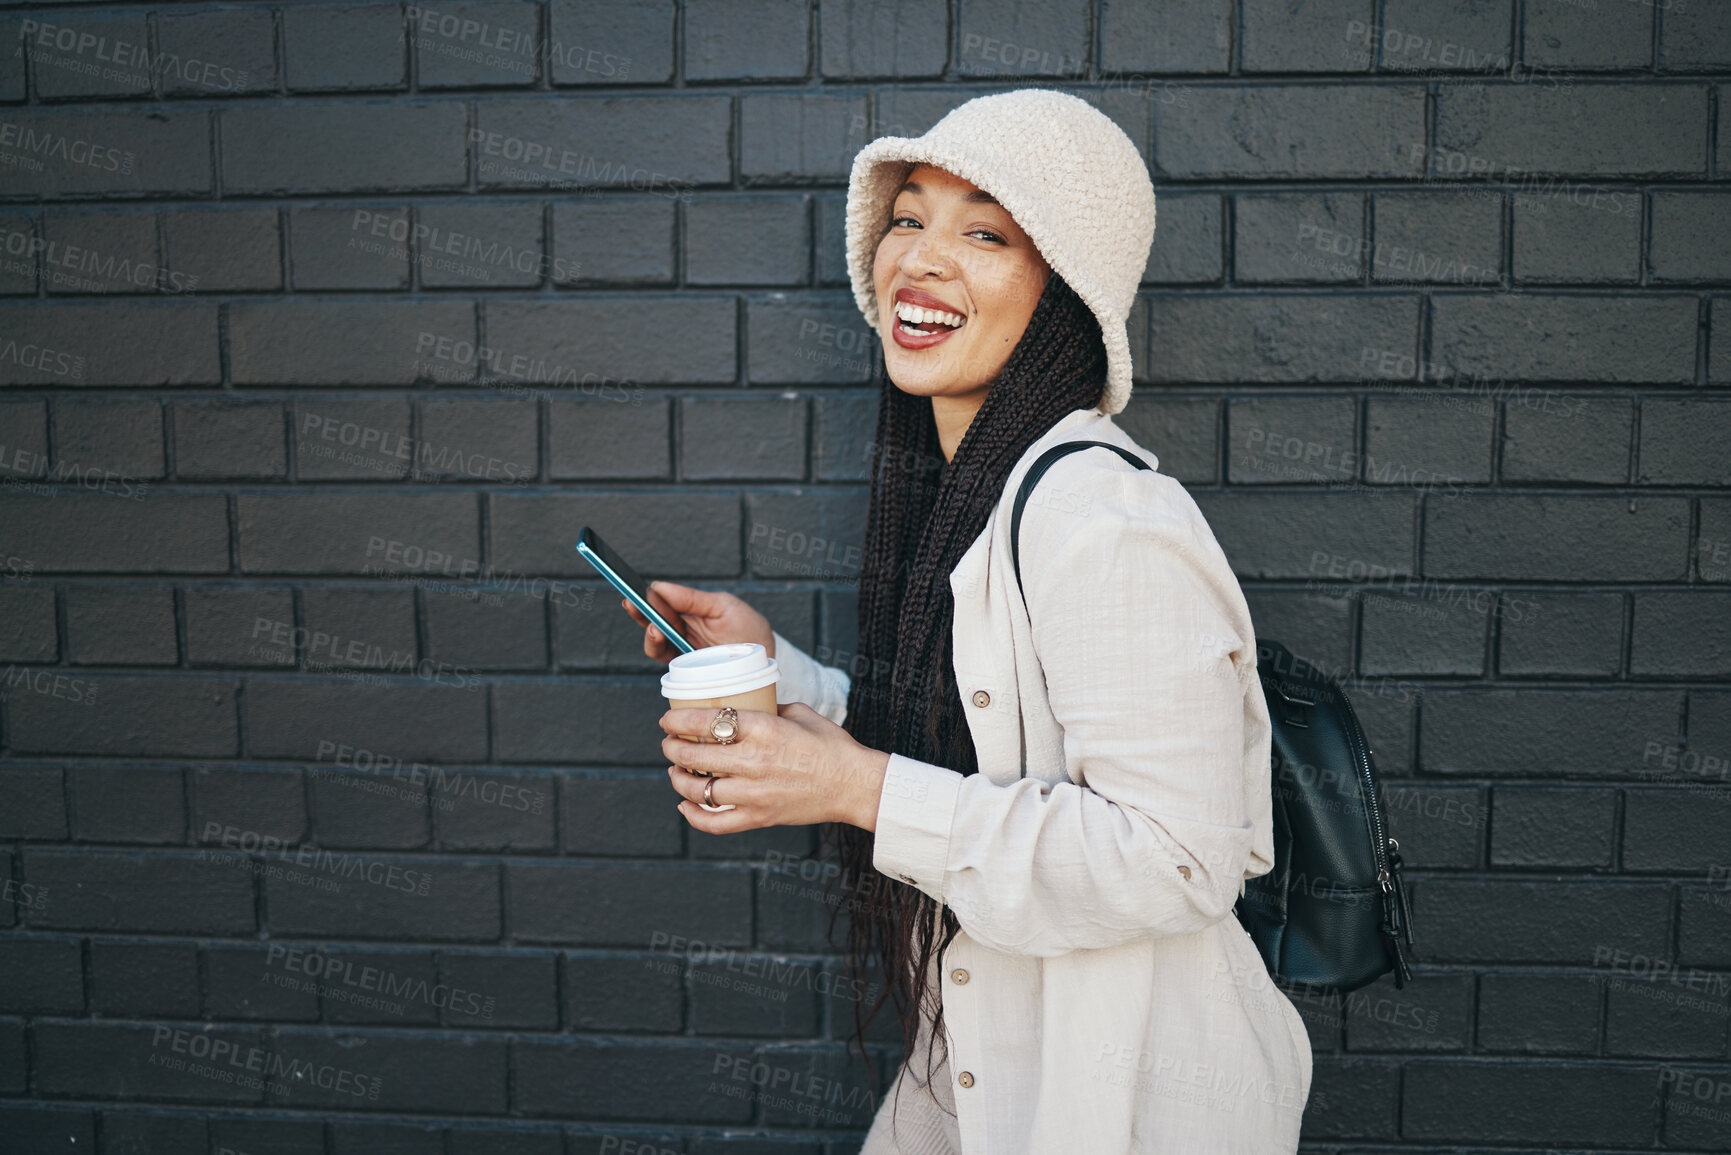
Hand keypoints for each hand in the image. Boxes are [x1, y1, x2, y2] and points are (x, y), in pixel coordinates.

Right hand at [624, 581, 774, 664]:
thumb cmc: (748, 630)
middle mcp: (683, 629)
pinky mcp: (684, 668)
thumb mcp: (724, 606)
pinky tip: (658, 636)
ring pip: (655, 641)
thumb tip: (659, 586)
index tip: (638, 592)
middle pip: (653, 620)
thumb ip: (692, 598)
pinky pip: (664, 658)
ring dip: (650, 632)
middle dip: (641, 611)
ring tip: (654, 626)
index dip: (648, 597)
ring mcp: (682, 649)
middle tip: (632, 603)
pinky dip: (657, 648)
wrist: (764, 661)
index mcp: (691, 610)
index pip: (663, 602)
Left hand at [661, 702, 890, 833]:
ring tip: (675, 770)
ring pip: (698, 789)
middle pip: (694, 754)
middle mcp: (754, 761)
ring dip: (678, 778)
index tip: (668, 718)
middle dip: (672, 747)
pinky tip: (684, 805)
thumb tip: (745, 706)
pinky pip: (715, 823)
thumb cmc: (832, 746)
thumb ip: (769, 707)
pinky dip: (693, 816)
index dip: (677, 720)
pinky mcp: (759, 817)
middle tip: (669, 742)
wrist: (855, 785)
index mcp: (763, 729)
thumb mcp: (800, 712)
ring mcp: (754, 793)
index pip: (705, 721)